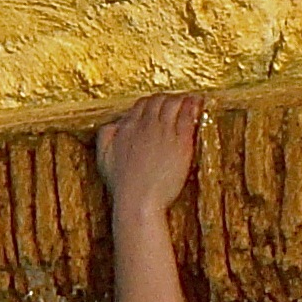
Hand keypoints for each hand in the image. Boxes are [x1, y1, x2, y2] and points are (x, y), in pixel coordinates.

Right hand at [96, 94, 200, 215]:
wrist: (138, 201)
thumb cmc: (122, 187)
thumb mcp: (103, 159)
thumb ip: (105, 137)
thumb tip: (113, 124)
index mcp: (127, 128)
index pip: (141, 105)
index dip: (151, 104)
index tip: (157, 108)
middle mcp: (145, 125)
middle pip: (158, 101)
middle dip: (167, 100)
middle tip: (175, 103)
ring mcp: (164, 131)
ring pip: (173, 104)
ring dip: (182, 100)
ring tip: (190, 100)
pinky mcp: (180, 141)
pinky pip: (188, 115)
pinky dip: (193, 106)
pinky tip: (198, 103)